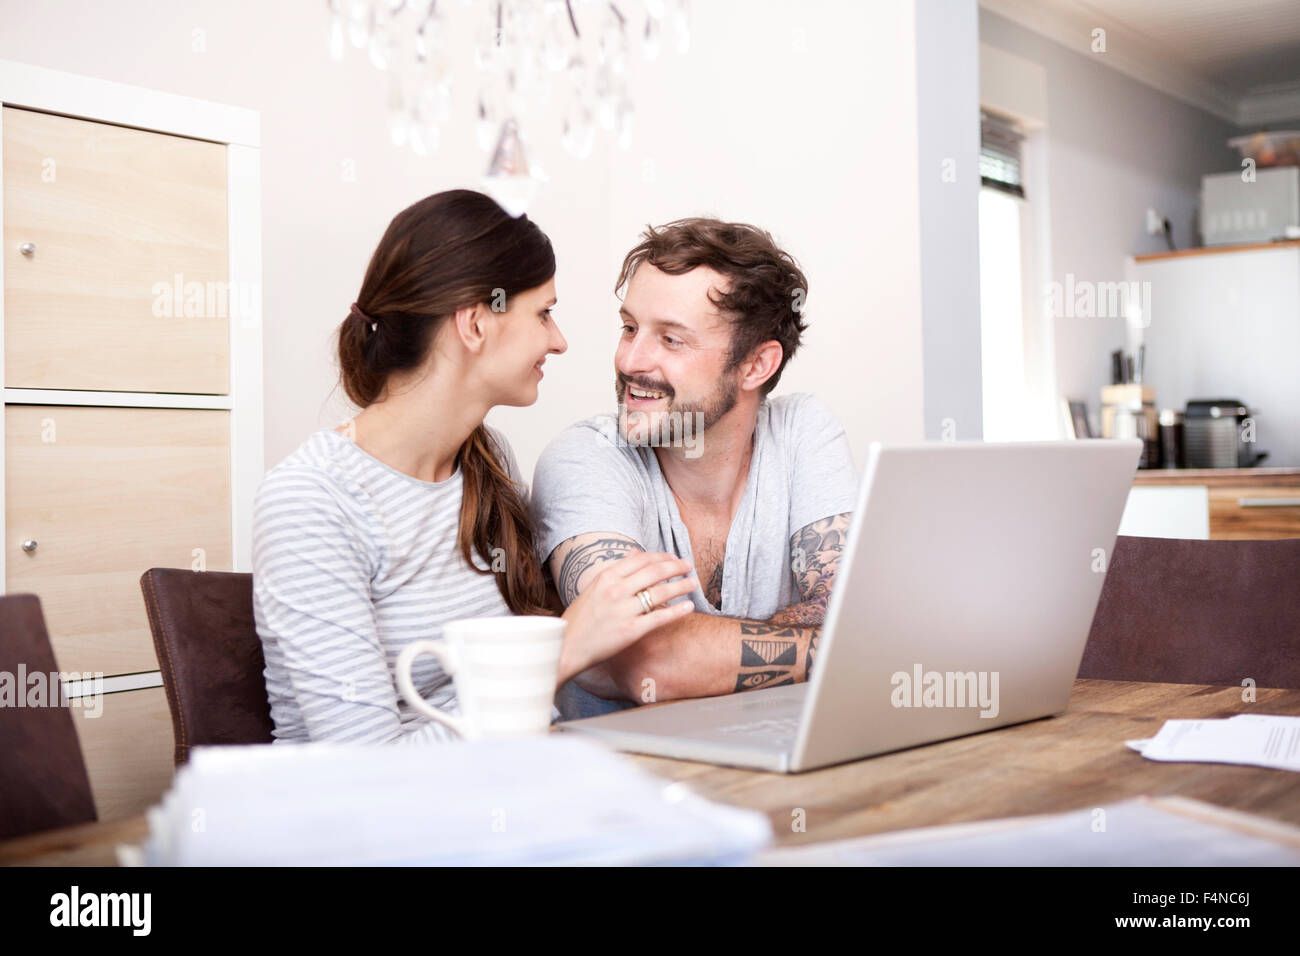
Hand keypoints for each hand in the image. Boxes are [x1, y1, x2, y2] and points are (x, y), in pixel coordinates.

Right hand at [557, 551, 695, 686]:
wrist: (567, 646)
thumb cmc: (580, 618)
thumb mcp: (593, 588)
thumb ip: (615, 572)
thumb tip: (634, 552)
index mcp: (606, 576)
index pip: (641, 559)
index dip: (662, 557)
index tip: (673, 559)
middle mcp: (616, 590)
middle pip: (655, 572)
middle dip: (676, 567)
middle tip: (688, 566)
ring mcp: (624, 610)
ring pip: (660, 593)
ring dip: (681, 585)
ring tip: (693, 583)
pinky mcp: (631, 631)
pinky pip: (659, 617)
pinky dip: (677, 611)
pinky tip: (688, 607)